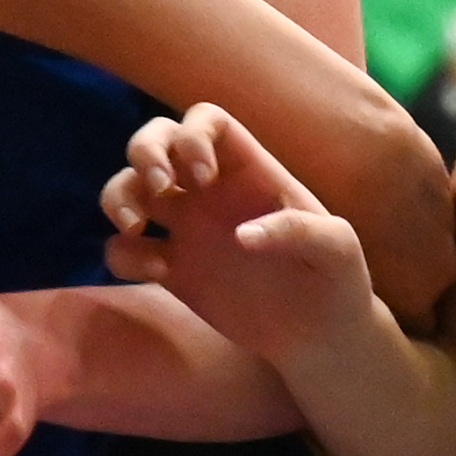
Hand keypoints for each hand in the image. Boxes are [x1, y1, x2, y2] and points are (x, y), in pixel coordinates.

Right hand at [102, 105, 376, 366]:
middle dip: (144, 153)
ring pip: (127, 187)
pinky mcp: (170, 270)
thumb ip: (299, 231)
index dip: (192, 135)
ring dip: (117, 197)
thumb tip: (242, 236)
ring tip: (137, 228)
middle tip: (160, 189)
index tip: (203, 176)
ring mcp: (185, 228)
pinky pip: (125, 249)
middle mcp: (209, 191)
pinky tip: (160, 274)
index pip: (206, 121)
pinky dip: (126, 255)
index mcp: (249, 170)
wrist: (318, 334)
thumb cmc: (338, 279)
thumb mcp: (337, 249)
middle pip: (155, 139)